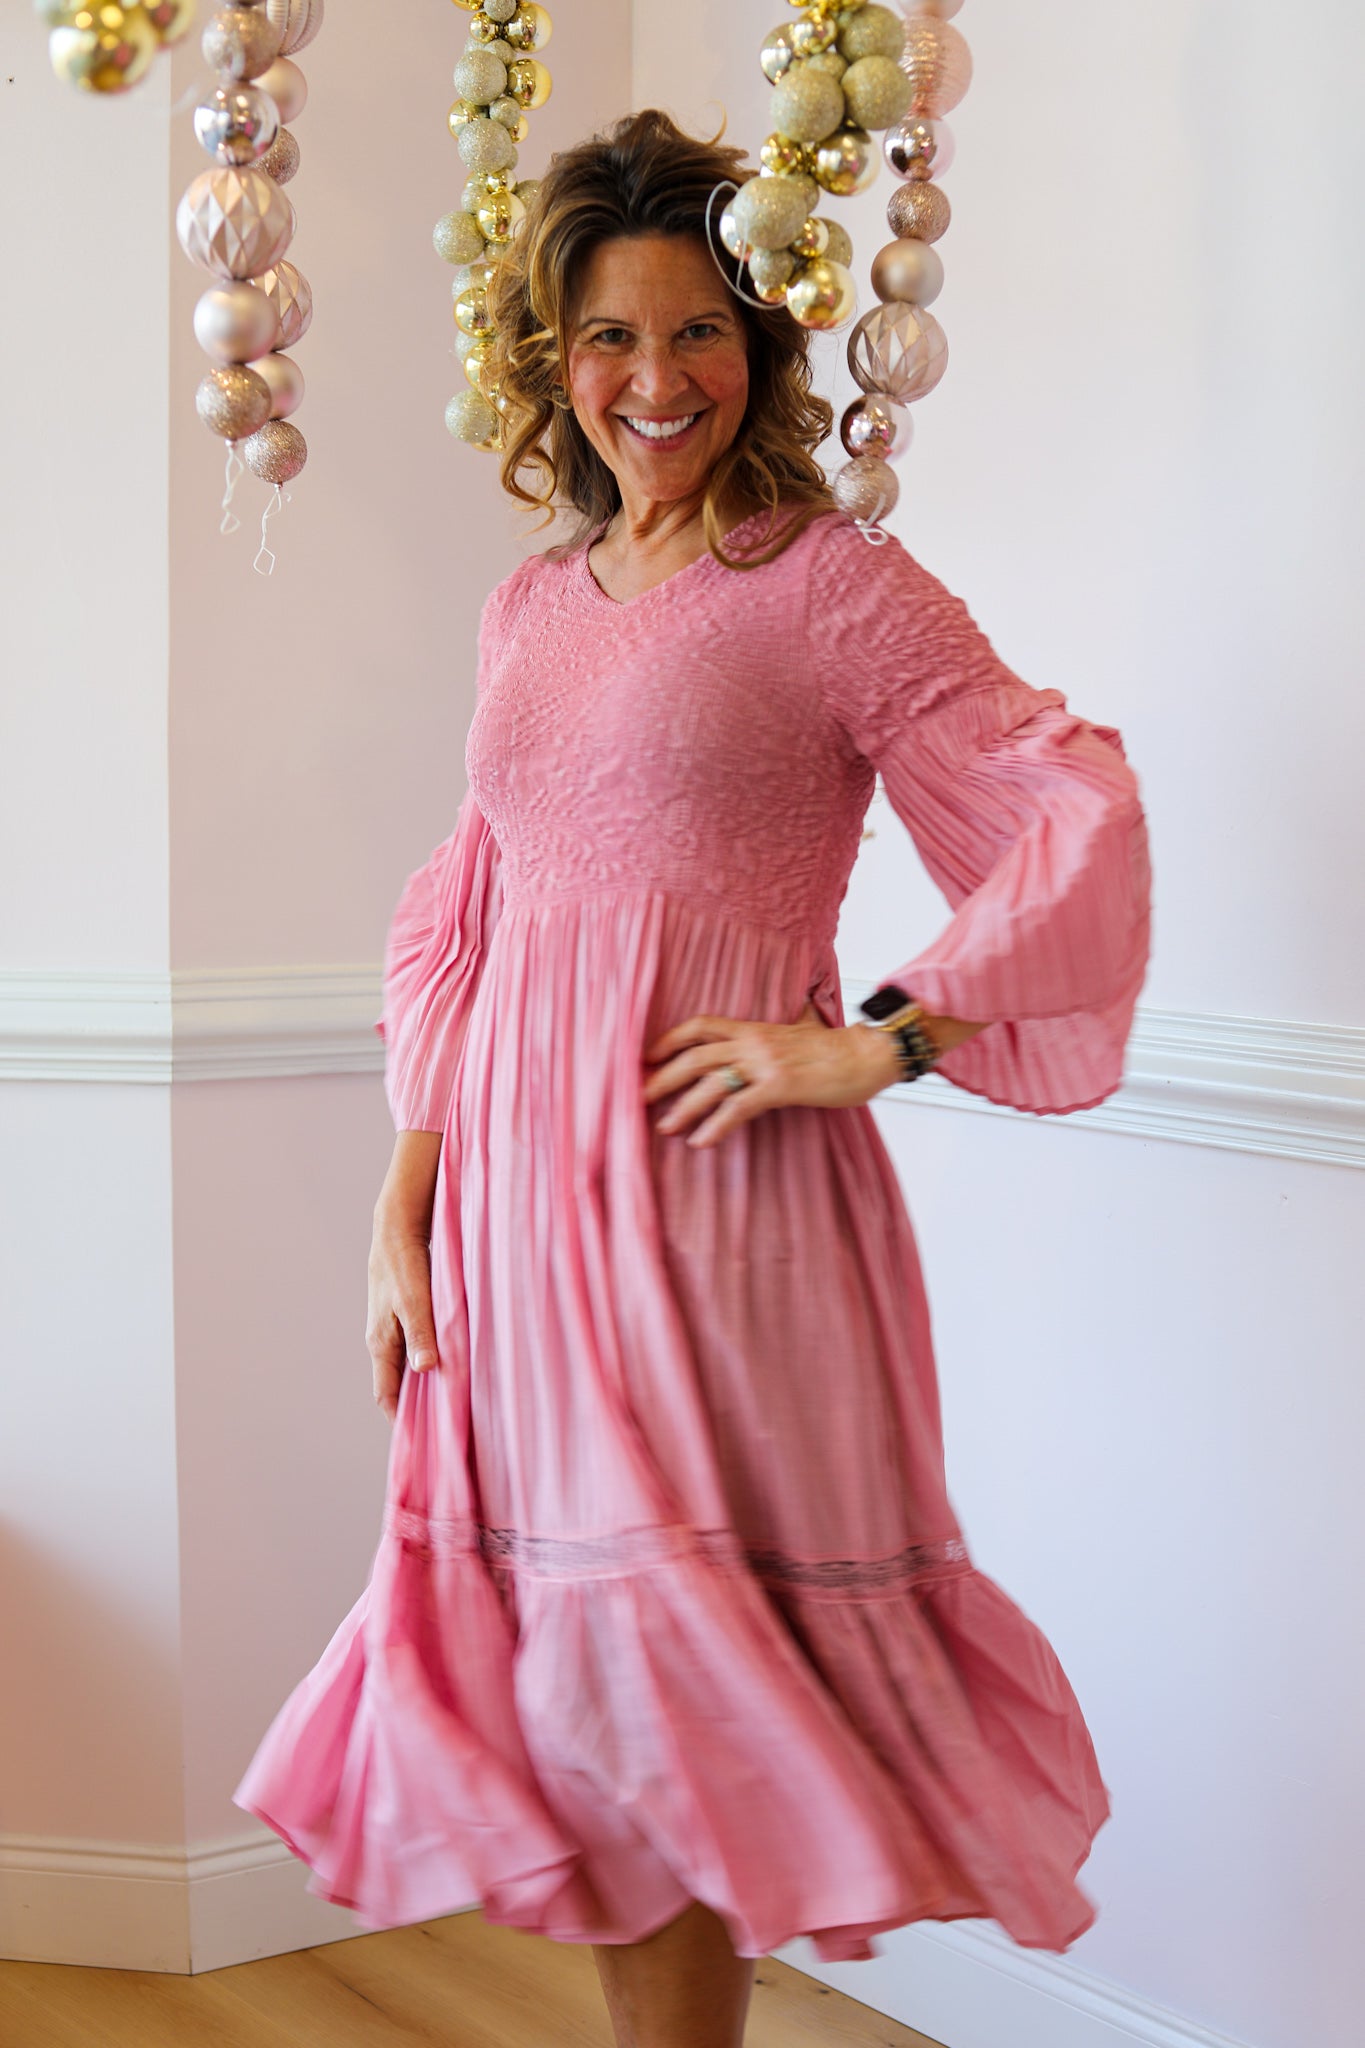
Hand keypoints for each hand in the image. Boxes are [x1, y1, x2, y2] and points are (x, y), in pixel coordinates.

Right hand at [366, 1219, 440, 1422]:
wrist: (397, 1227)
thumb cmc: (403, 1263)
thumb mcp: (415, 1301)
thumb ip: (421, 1335)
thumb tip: (426, 1370)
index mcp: (380, 1343)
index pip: (386, 1395)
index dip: (399, 1419)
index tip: (419, 1441)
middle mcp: (384, 1340)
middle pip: (397, 1384)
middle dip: (416, 1407)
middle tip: (443, 1427)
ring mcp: (395, 1327)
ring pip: (409, 1365)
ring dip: (426, 1383)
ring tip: (452, 1402)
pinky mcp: (408, 1314)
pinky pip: (418, 1347)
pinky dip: (432, 1359)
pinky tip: (453, 1362)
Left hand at [642, 1001, 902, 1148]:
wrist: (869, 1054)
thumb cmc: (838, 1048)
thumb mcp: (803, 1029)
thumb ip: (785, 1026)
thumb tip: (792, 1014)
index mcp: (754, 1028)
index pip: (700, 1026)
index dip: (669, 1040)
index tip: (647, 1058)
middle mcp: (753, 1042)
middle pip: (694, 1056)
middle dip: (662, 1078)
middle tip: (638, 1098)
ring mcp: (765, 1063)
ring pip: (710, 1083)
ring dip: (683, 1108)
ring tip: (665, 1128)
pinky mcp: (780, 1086)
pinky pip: (738, 1108)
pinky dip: (716, 1126)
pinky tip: (702, 1142)